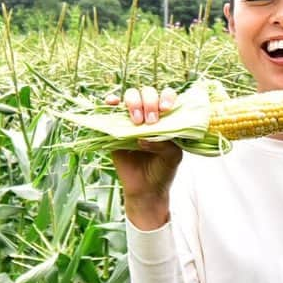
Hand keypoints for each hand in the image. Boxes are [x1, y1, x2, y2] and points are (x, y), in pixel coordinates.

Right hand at [105, 86, 181, 229]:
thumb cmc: (162, 170)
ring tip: (136, 121)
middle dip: (149, 102)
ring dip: (133, 102)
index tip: (165, 109)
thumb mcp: (172, 156)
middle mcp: (149, 114)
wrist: (145, 189)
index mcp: (167, 118)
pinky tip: (112, 103)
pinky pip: (111, 109)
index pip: (167, 96)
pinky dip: (111, 102)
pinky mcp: (115, 127)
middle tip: (150, 121)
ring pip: (130, 96)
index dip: (166, 97)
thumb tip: (143, 135)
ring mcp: (131, 119)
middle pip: (148, 93)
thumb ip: (164, 143)